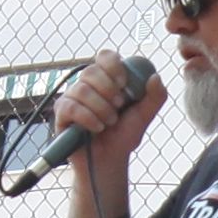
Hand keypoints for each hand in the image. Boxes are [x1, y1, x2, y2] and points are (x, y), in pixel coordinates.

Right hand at [57, 49, 165, 169]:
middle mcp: (87, 84)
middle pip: (91, 71)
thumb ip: (155, 97)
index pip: (105, 56)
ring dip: (100, 108)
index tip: (124, 83)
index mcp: (107, 79)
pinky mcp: (62, 113)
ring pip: (81, 89)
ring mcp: (72, 98)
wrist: (110, 160)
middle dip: (108, 89)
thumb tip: (155, 76)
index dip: (113, 65)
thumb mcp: (145, 116)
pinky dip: (87, 117)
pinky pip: (70, 106)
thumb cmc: (124, 135)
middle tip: (119, 106)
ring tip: (109, 122)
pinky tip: (97, 128)